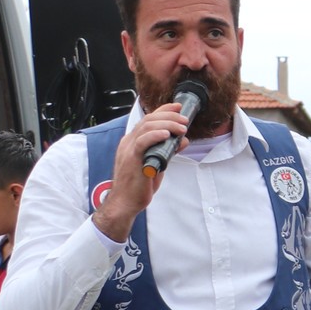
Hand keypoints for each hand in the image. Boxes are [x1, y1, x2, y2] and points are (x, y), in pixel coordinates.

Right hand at [96, 101, 190, 240]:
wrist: (125, 202)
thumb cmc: (140, 185)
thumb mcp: (158, 164)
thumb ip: (168, 151)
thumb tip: (183, 140)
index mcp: (133, 141)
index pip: (148, 119)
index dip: (163, 110)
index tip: (178, 107)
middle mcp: (129, 142)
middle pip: (149, 119)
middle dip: (169, 116)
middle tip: (185, 120)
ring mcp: (128, 149)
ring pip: (146, 127)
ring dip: (167, 124)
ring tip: (181, 128)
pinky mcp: (131, 158)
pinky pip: (142, 141)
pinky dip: (155, 135)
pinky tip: (167, 135)